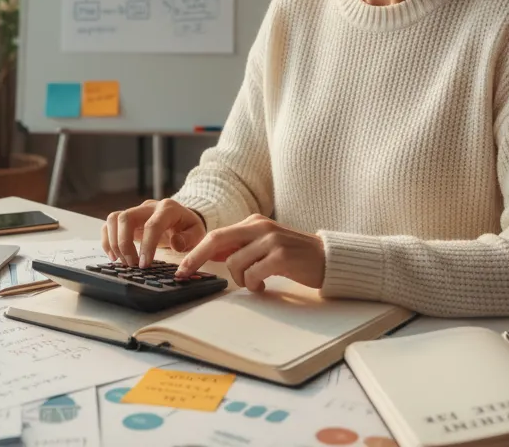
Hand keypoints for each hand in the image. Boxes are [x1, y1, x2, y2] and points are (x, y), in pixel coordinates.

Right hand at [101, 199, 207, 267]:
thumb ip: (188, 239)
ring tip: (123, 262)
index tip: (144, 265)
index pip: (152, 224)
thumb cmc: (188, 227)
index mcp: (168, 208)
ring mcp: (135, 210)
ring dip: (114, 242)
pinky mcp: (127, 218)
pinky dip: (108, 240)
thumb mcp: (197, 233)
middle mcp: (148, 206)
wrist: (182, 217)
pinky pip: (109, 224)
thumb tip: (175, 243)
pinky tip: (114, 257)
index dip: (146, 246)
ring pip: (114, 219)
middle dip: (125, 244)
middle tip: (132, 265)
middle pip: (126, 218)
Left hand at [175, 214, 324, 291]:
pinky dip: (253, 284)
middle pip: (216, 240)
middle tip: (185, 274)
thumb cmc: (292, 255)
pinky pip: (252, 274)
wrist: (327, 258)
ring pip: (235, 263)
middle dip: (196, 258)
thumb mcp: (263, 245)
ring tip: (255, 283)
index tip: (182, 268)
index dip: (195, 252)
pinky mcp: (281, 256)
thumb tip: (209, 256)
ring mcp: (271, 240)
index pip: (216, 235)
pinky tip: (263, 286)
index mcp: (253, 222)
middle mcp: (260, 227)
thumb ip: (239, 248)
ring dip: (239, 280)